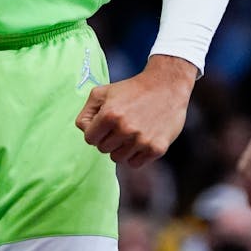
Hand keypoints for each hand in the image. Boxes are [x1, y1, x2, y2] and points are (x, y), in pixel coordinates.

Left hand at [74, 55, 195, 167]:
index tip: (104, 124)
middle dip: (108, 139)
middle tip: (120, 125)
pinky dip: (135, 155)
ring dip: (121, 148)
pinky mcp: (156, 149)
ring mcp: (141, 140)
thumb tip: (84, 131)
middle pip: (103, 149)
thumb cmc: (131, 89)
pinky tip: (141, 139)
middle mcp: (125, 129)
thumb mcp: (102, 92)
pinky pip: (135, 164)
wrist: (166, 86)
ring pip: (118, 158)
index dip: (95, 131)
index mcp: (109, 114)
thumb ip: (86, 112)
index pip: (89, 138)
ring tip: (130, 132)